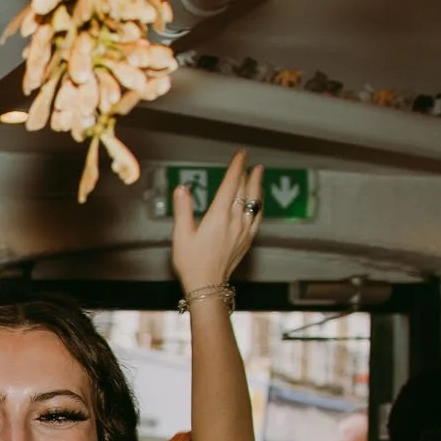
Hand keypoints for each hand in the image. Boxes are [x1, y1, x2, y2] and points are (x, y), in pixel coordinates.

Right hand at [171, 149, 263, 292]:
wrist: (207, 286)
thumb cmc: (191, 263)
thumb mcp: (181, 235)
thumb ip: (183, 209)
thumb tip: (182, 189)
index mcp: (218, 217)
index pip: (231, 185)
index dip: (236, 167)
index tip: (241, 155)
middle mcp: (235, 221)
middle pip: (244, 191)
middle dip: (246, 173)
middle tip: (248, 161)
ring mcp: (244, 231)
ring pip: (254, 202)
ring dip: (257, 185)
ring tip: (259, 173)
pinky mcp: (247, 240)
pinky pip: (257, 217)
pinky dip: (259, 204)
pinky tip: (258, 201)